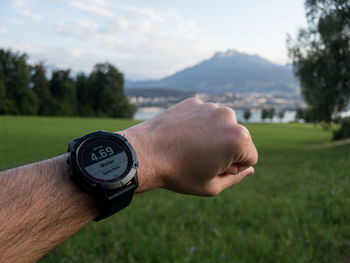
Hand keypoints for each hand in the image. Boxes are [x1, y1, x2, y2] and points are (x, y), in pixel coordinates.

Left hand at [121, 98, 257, 195]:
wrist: (145, 153)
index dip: (233, 168)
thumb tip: (250, 169)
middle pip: (238, 139)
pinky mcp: (193, 102)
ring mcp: (210, 106)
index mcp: (239, 139)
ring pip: (221, 126)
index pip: (250, 157)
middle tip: (199, 159)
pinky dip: (198, 125)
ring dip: (212, 136)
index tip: (211, 169)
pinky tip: (182, 135)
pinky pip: (204, 116)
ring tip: (189, 147)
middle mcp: (228, 117)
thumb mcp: (211, 186)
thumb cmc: (179, 173)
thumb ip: (236, 178)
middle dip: (225, 150)